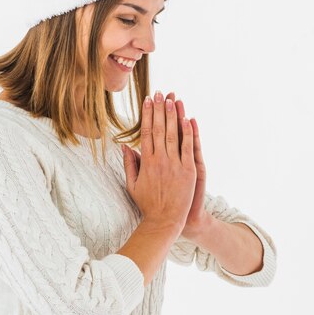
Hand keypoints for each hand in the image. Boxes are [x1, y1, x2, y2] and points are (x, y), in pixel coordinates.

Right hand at [124, 91, 208, 237]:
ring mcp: (175, 165)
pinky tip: (187, 118)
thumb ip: (130, 164)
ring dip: (173, 115)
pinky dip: (188, 132)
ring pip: (174, 134)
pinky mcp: (189, 171)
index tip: (147, 100)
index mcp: (146, 162)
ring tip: (172, 99)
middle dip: (160, 109)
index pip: (146, 132)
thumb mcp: (132, 185)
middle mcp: (160, 160)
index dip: (147, 114)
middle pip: (160, 128)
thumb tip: (124, 146)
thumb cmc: (148, 204)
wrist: (165, 221)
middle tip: (160, 92)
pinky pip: (188, 147)